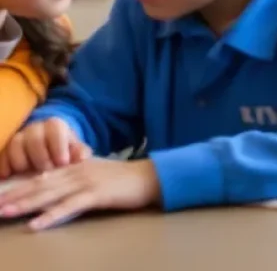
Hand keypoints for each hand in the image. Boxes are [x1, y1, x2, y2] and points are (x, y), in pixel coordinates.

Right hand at [0, 119, 91, 177]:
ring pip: (15, 145)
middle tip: (46, 173)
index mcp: (54, 125)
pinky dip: (5, 167)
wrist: (48, 150)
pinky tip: (9, 178)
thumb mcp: (75, 150)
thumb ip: (80, 153)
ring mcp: (18, 138)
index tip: (63, 163)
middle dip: (41, 158)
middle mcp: (35, 128)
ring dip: (22, 163)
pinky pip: (2, 157)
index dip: (58, 147)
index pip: (55, 131)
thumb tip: (82, 158)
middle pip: (34, 139)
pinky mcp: (5, 151)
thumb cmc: (65, 152)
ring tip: (29, 176)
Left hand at [0, 158, 159, 230]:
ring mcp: (86, 182)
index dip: (18, 185)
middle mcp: (77, 171)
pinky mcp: (97, 194)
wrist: (149, 176)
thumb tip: (50, 183)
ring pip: (49, 194)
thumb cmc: (123, 178)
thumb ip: (74, 176)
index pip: (40, 176)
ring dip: (25, 204)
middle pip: (39, 184)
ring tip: (5, 212)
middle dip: (14, 195)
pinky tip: (36, 224)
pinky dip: (51, 216)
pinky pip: (69, 206)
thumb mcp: (96, 172)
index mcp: (75, 165)